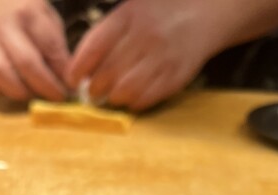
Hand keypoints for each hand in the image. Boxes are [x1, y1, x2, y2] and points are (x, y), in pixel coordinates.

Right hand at [0, 0, 69, 100]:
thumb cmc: (27, 17)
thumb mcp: (48, 21)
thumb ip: (57, 49)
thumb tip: (69, 83)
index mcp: (28, 14)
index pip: (50, 47)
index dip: (62, 72)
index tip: (71, 87)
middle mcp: (5, 26)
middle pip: (25, 62)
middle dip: (46, 86)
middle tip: (57, 98)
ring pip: (0, 73)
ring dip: (21, 92)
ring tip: (34, 97)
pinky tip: (11, 93)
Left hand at [67, 0, 219, 111]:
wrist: (205, 12)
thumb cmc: (160, 11)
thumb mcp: (131, 8)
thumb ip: (107, 33)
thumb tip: (82, 65)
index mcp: (128, 16)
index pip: (94, 48)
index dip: (78, 69)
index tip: (72, 80)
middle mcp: (144, 37)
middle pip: (107, 73)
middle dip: (95, 88)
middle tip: (93, 91)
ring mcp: (161, 58)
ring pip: (125, 90)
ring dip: (114, 97)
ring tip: (113, 95)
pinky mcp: (175, 76)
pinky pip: (146, 98)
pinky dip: (134, 102)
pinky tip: (132, 97)